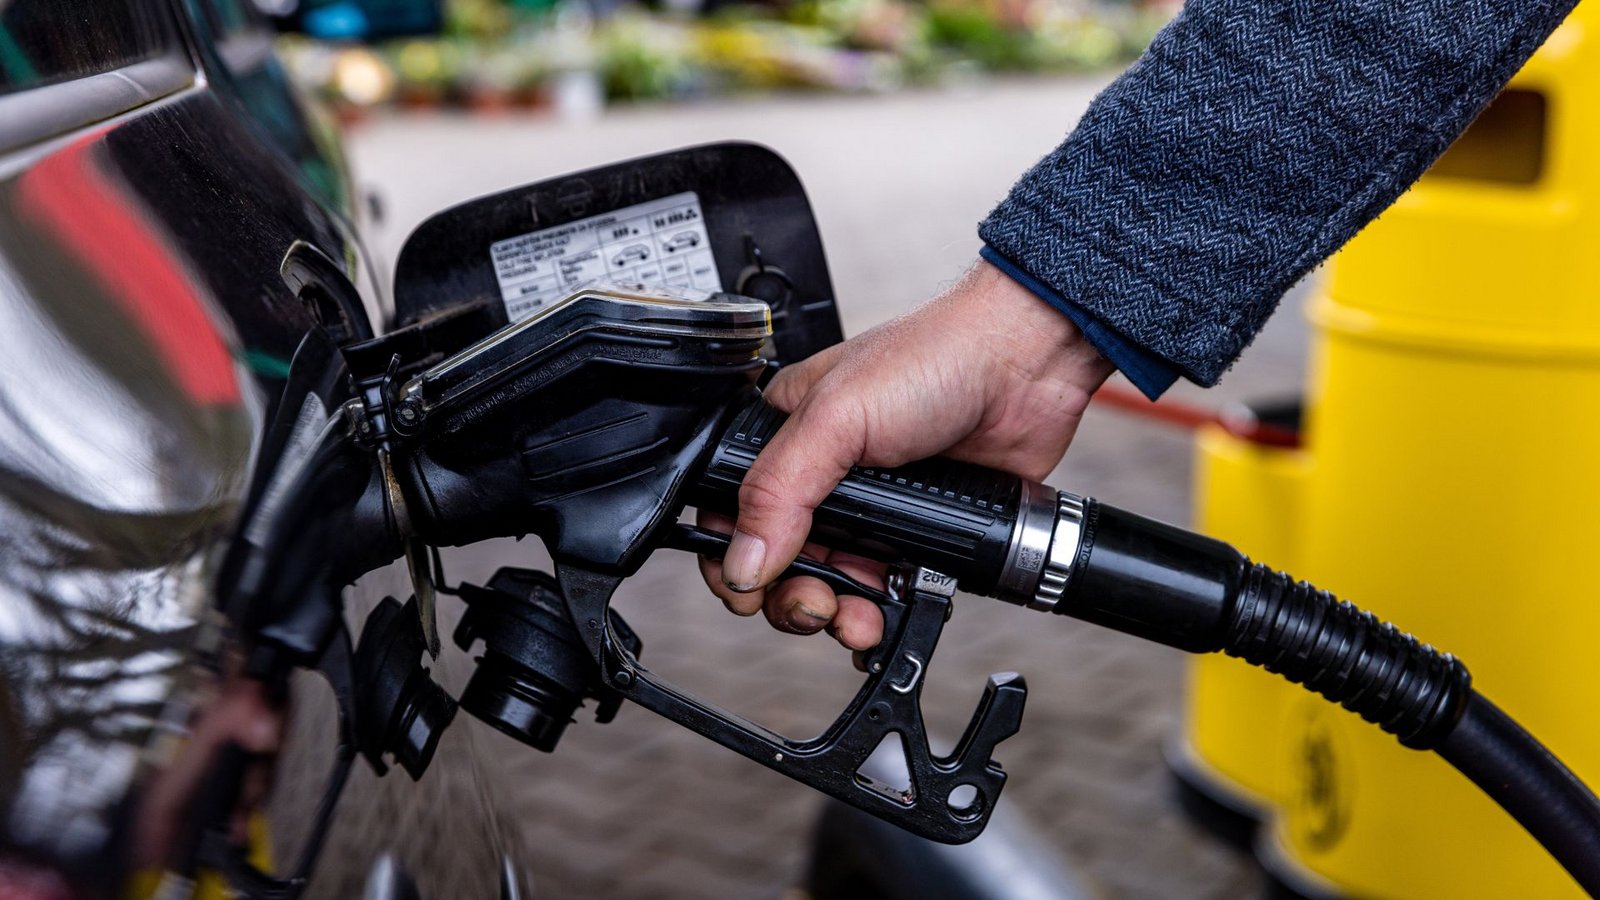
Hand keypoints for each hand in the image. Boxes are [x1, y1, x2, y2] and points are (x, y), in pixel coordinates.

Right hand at [698, 259, 1113, 649]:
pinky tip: (883, 618)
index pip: (731, 510)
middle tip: (813, 604)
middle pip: (779, 562)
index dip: (732, 558)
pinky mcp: (918, 534)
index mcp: (787, 437)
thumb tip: (743, 560)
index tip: (748, 589)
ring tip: (852, 618)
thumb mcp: (835, 418)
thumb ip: (780, 491)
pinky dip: (878, 614)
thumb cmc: (933, 358)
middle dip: (788, 596)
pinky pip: (884, 591)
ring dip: (833, 614)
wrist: (1025, 368)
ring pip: (830, 585)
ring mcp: (872, 509)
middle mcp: (823, 476)